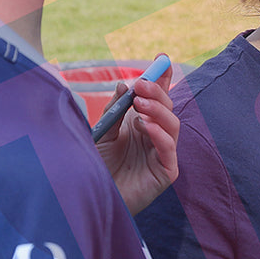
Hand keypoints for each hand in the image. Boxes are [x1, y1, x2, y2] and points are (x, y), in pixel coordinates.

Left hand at [96, 64, 178, 214]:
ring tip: (140, 103)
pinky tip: (145, 126)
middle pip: (167, 108)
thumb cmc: (93, 168)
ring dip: (159, 110)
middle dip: (157, 92)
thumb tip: (125, 82)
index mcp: (141, 125)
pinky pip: (169, 149)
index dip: (162, 78)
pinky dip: (160, 134)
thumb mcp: (101, 131)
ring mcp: (161, 154)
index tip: (161, 59)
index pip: (157, 98)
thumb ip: (115, 109)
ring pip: (173, 125)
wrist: (86, 199)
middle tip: (141, 83)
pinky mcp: (165, 172)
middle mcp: (154, 137)